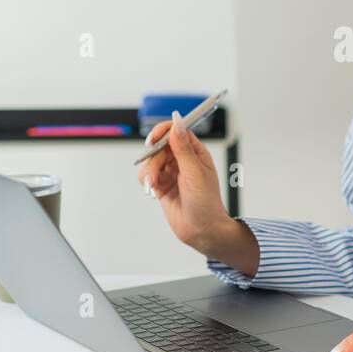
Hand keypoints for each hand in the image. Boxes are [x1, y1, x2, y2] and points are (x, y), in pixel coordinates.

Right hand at [135, 112, 228, 247]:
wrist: (201, 230)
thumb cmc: (206, 203)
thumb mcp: (194, 172)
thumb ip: (182, 147)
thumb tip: (177, 122)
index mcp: (196, 152)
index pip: (177, 130)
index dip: (163, 131)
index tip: (153, 140)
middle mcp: (183, 159)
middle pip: (159, 146)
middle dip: (154, 160)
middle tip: (155, 175)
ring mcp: (171, 172)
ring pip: (150, 161)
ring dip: (149, 173)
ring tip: (155, 187)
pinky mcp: (162, 184)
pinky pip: (146, 175)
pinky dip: (146, 182)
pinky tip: (154, 192)